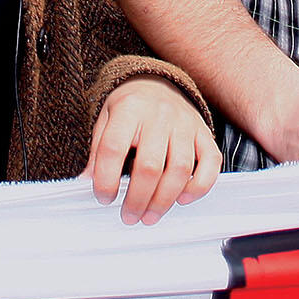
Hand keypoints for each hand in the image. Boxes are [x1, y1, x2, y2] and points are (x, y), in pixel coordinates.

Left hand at [85, 75, 220, 223]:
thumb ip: (98, 150)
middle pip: (150, 166)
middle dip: (137, 200)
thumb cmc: (131, 106)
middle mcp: (160, 114)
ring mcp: (185, 123)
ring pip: (180, 170)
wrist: (157, 82)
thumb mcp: (105, 119)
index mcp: (130, 108)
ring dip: (164, 200)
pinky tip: (183, 198)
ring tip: (150, 215)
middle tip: (129, 216)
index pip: (113, 149)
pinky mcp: (203, 133)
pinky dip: (199, 186)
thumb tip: (87, 181)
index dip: (105, 180)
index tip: (104, 197)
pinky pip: (211, 163)